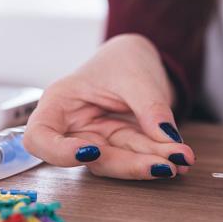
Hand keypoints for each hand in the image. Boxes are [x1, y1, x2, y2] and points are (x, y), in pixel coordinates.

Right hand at [23, 34, 194, 178]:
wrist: (139, 58)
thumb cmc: (122, 58)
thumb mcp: (135, 74)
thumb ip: (150, 106)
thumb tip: (167, 137)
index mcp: (58, 104)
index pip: (40, 138)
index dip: (59, 153)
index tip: (91, 152)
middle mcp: (73, 128)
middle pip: (91, 159)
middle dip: (131, 164)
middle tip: (167, 163)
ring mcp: (97, 140)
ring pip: (119, 162)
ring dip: (151, 162)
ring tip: (182, 157)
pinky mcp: (120, 147)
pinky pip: (138, 157)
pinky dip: (160, 157)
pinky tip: (181, 158)